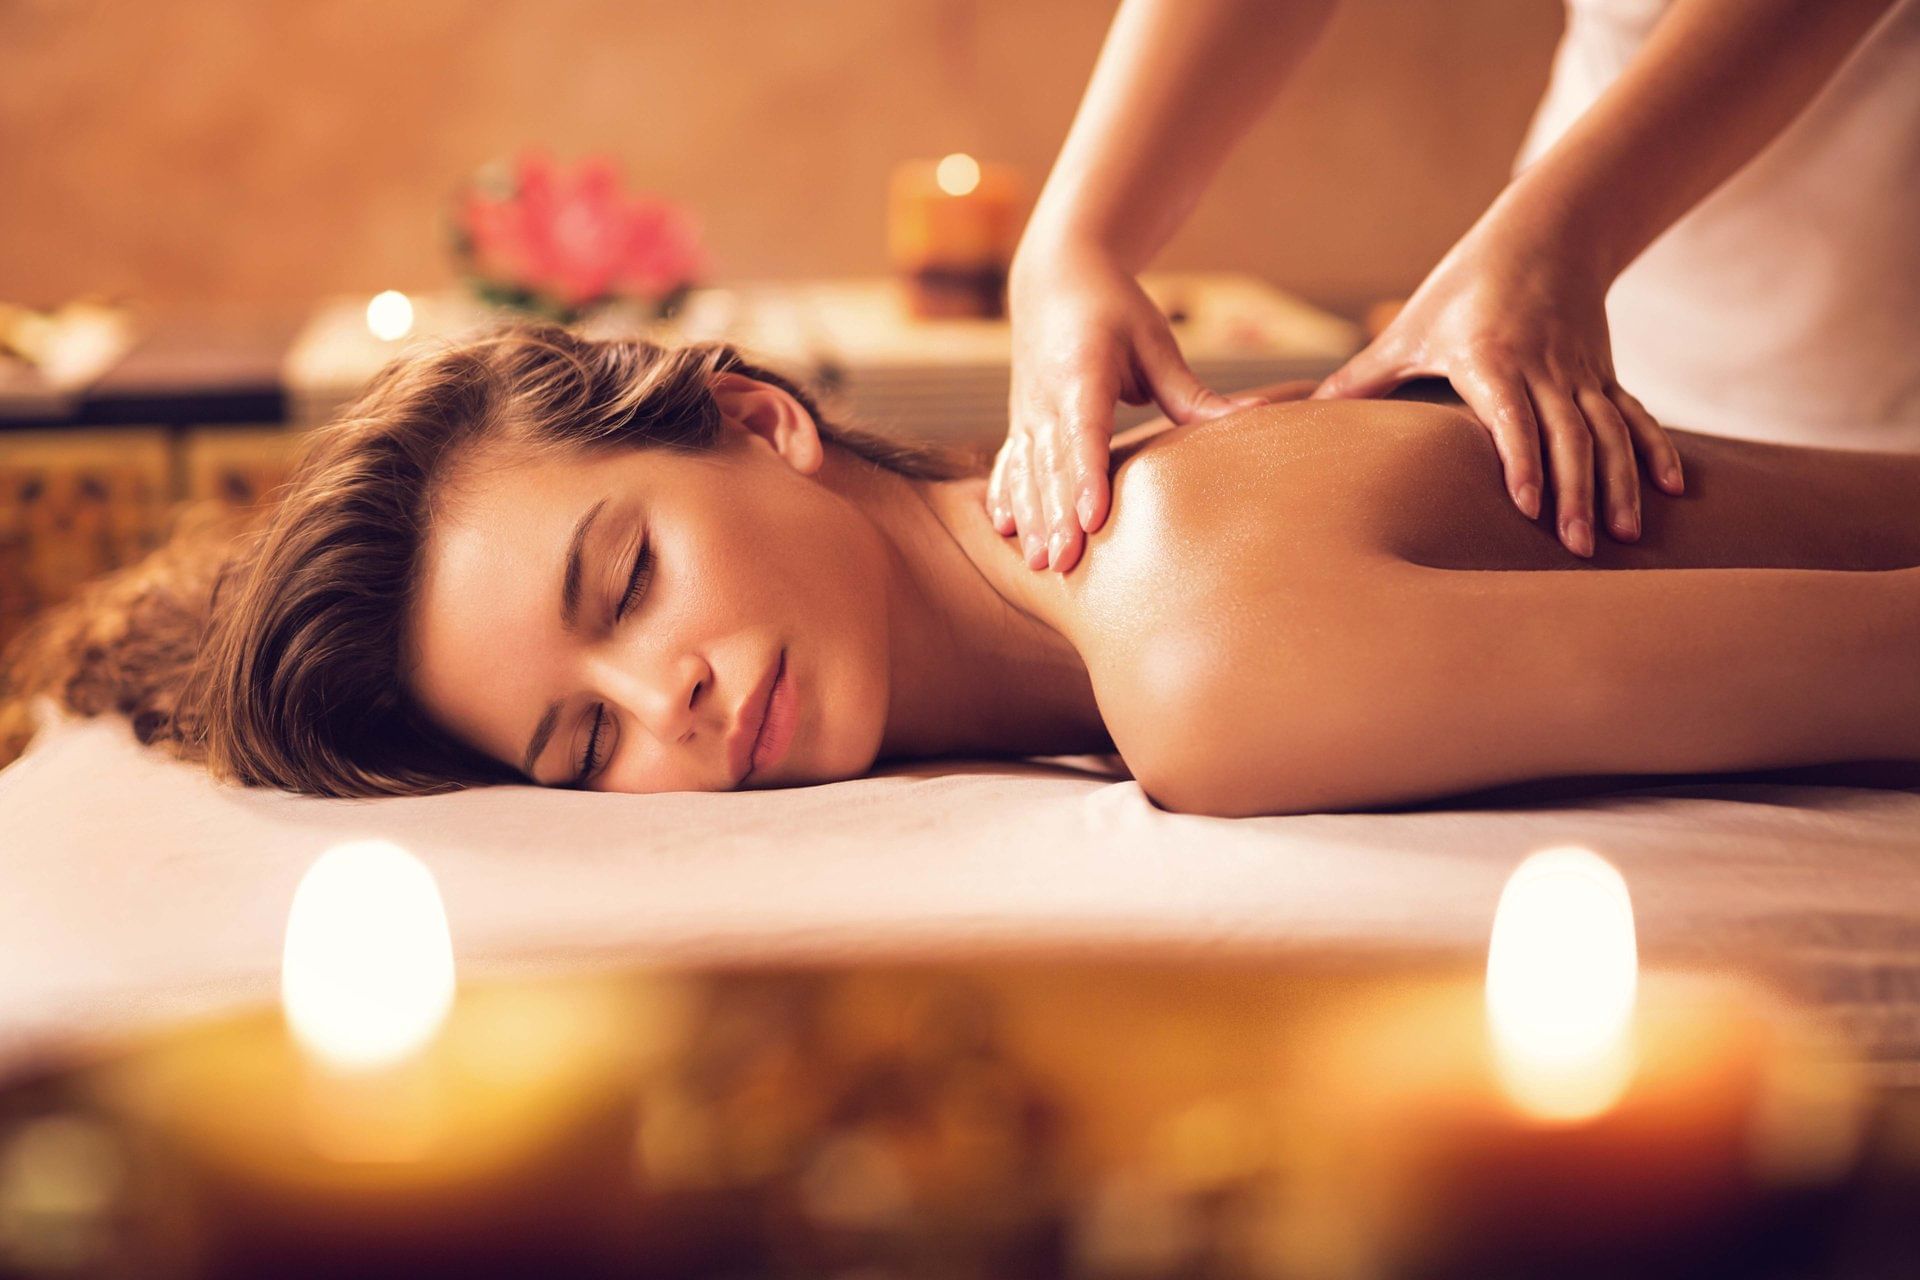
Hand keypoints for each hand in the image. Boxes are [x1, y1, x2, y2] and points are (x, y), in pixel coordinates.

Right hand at [993, 245, 1258, 572]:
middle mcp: (1045, 396)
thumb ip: (1190, 392)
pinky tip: (1004, 529)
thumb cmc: (1114, 308)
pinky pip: (1008, 464)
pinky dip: (1004, 496)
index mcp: (1081, 371)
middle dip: (1055, 517)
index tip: (1091, 519)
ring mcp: (1027, 411)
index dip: (1086, 478)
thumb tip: (1254, 418)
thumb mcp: (1155, 341)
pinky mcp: (1020, 421)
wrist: (1054, 280)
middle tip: (1065, 564)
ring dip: (1031, 518)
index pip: (1084, 432)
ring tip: (1040, 563)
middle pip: (1052, 465)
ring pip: (1026, 471)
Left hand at [1313, 222, 1683, 556]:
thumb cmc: (1461, 287)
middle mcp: (1544, 366)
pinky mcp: (1604, 374)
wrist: (1543, 232)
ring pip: (1608, 433)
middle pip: (1567, 436)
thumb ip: (1361, 378)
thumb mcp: (1407, 329)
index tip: (1528, 508)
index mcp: (1492, 357)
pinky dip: (1655, 451)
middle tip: (1576, 549)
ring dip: (1620, 484)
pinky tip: (1674, 491)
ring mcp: (1581, 372)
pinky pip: (1634, 416)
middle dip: (1576, 493)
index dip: (1523, 461)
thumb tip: (1298, 416)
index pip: (1512, 416)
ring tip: (1627, 535)